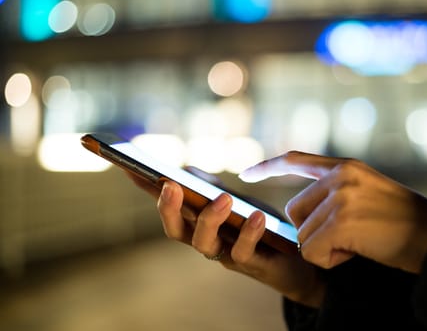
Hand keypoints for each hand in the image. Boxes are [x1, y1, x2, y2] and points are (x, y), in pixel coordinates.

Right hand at [128, 172, 324, 307]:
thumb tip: (188, 170)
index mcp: (199, 223)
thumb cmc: (260, 228)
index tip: (128, 166)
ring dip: (210, 219)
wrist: (295, 261)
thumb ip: (212, 189)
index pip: (168, 205)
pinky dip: (249, 234)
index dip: (146, 189)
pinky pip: (244, 252)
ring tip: (224, 198)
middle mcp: (206, 240)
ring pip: (204, 243)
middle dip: (168, 209)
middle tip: (171, 185)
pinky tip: (257, 216)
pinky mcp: (251, 264)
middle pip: (175, 230)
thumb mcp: (237, 202)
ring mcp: (226, 254)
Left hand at [240, 151, 426, 273]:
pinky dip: (330, 260)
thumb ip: (338, 193)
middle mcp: (340, 177)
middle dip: (313, 231)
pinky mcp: (341, 222)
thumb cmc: (406, 223)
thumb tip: (302, 212)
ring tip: (359, 243)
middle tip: (349, 237)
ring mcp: (340, 197)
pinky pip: (312, 251)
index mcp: (346, 167)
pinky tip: (357, 252)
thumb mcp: (369, 194)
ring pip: (303, 234)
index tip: (247, 172)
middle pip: (294, 210)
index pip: (297, 160)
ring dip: (326, 248)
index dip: (270, 166)